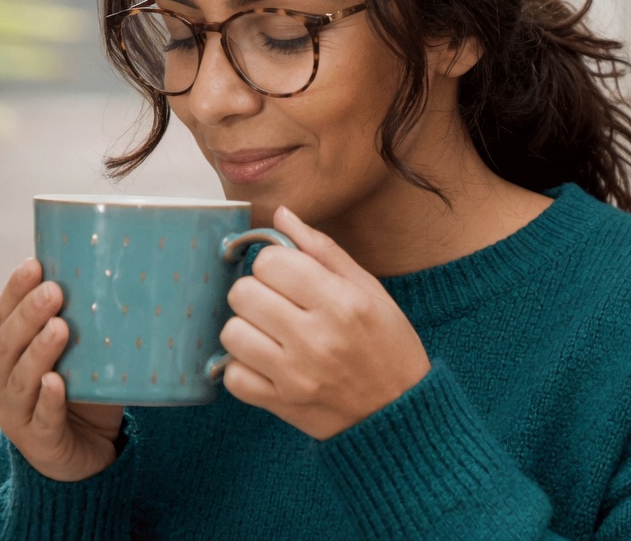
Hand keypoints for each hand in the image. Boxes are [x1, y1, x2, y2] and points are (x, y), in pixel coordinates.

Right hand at [0, 259, 124, 481]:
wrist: (86, 455)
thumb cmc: (85, 396)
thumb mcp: (88, 356)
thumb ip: (95, 326)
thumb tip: (132, 277)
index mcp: (11, 354)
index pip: (4, 316)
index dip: (15, 290)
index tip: (34, 264)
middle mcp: (4, 381)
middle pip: (8, 344)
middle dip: (29, 315)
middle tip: (54, 290)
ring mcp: (16, 414)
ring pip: (21, 379)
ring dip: (39, 352)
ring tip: (60, 328)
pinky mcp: (37, 442)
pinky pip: (41, 418)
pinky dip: (48, 399)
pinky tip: (56, 383)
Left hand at [220, 206, 431, 439]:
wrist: (399, 414)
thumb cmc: (388, 346)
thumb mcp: (369, 290)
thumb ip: (323, 251)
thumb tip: (281, 215)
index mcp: (342, 302)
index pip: (270, 262)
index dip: (273, 263)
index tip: (287, 276)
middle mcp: (316, 338)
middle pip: (242, 293)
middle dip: (255, 292)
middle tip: (277, 304)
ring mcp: (295, 375)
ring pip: (231, 332)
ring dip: (246, 329)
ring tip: (270, 333)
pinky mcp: (280, 404)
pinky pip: (232, 376)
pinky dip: (243, 367)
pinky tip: (265, 362)